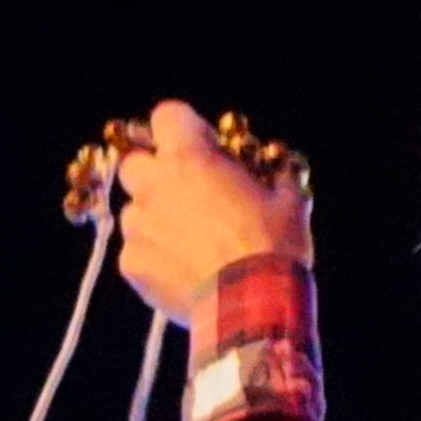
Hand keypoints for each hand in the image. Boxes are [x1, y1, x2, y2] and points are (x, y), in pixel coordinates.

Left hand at [110, 99, 311, 326]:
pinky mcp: (131, 263)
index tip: (204, 146)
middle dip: (156, 173)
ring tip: (189, 242)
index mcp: (191, 157)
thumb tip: (277, 170)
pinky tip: (182, 272)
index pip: (167, 115)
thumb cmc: (272, 246)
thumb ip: (273, 176)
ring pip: (134, 211)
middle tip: (186, 193)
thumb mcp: (288, 201)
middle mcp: (155, 185)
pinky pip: (135, 252)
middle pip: (135, 163)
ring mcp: (139, 226)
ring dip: (155, 219)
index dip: (184, 128)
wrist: (252, 305)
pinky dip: (154, 257)